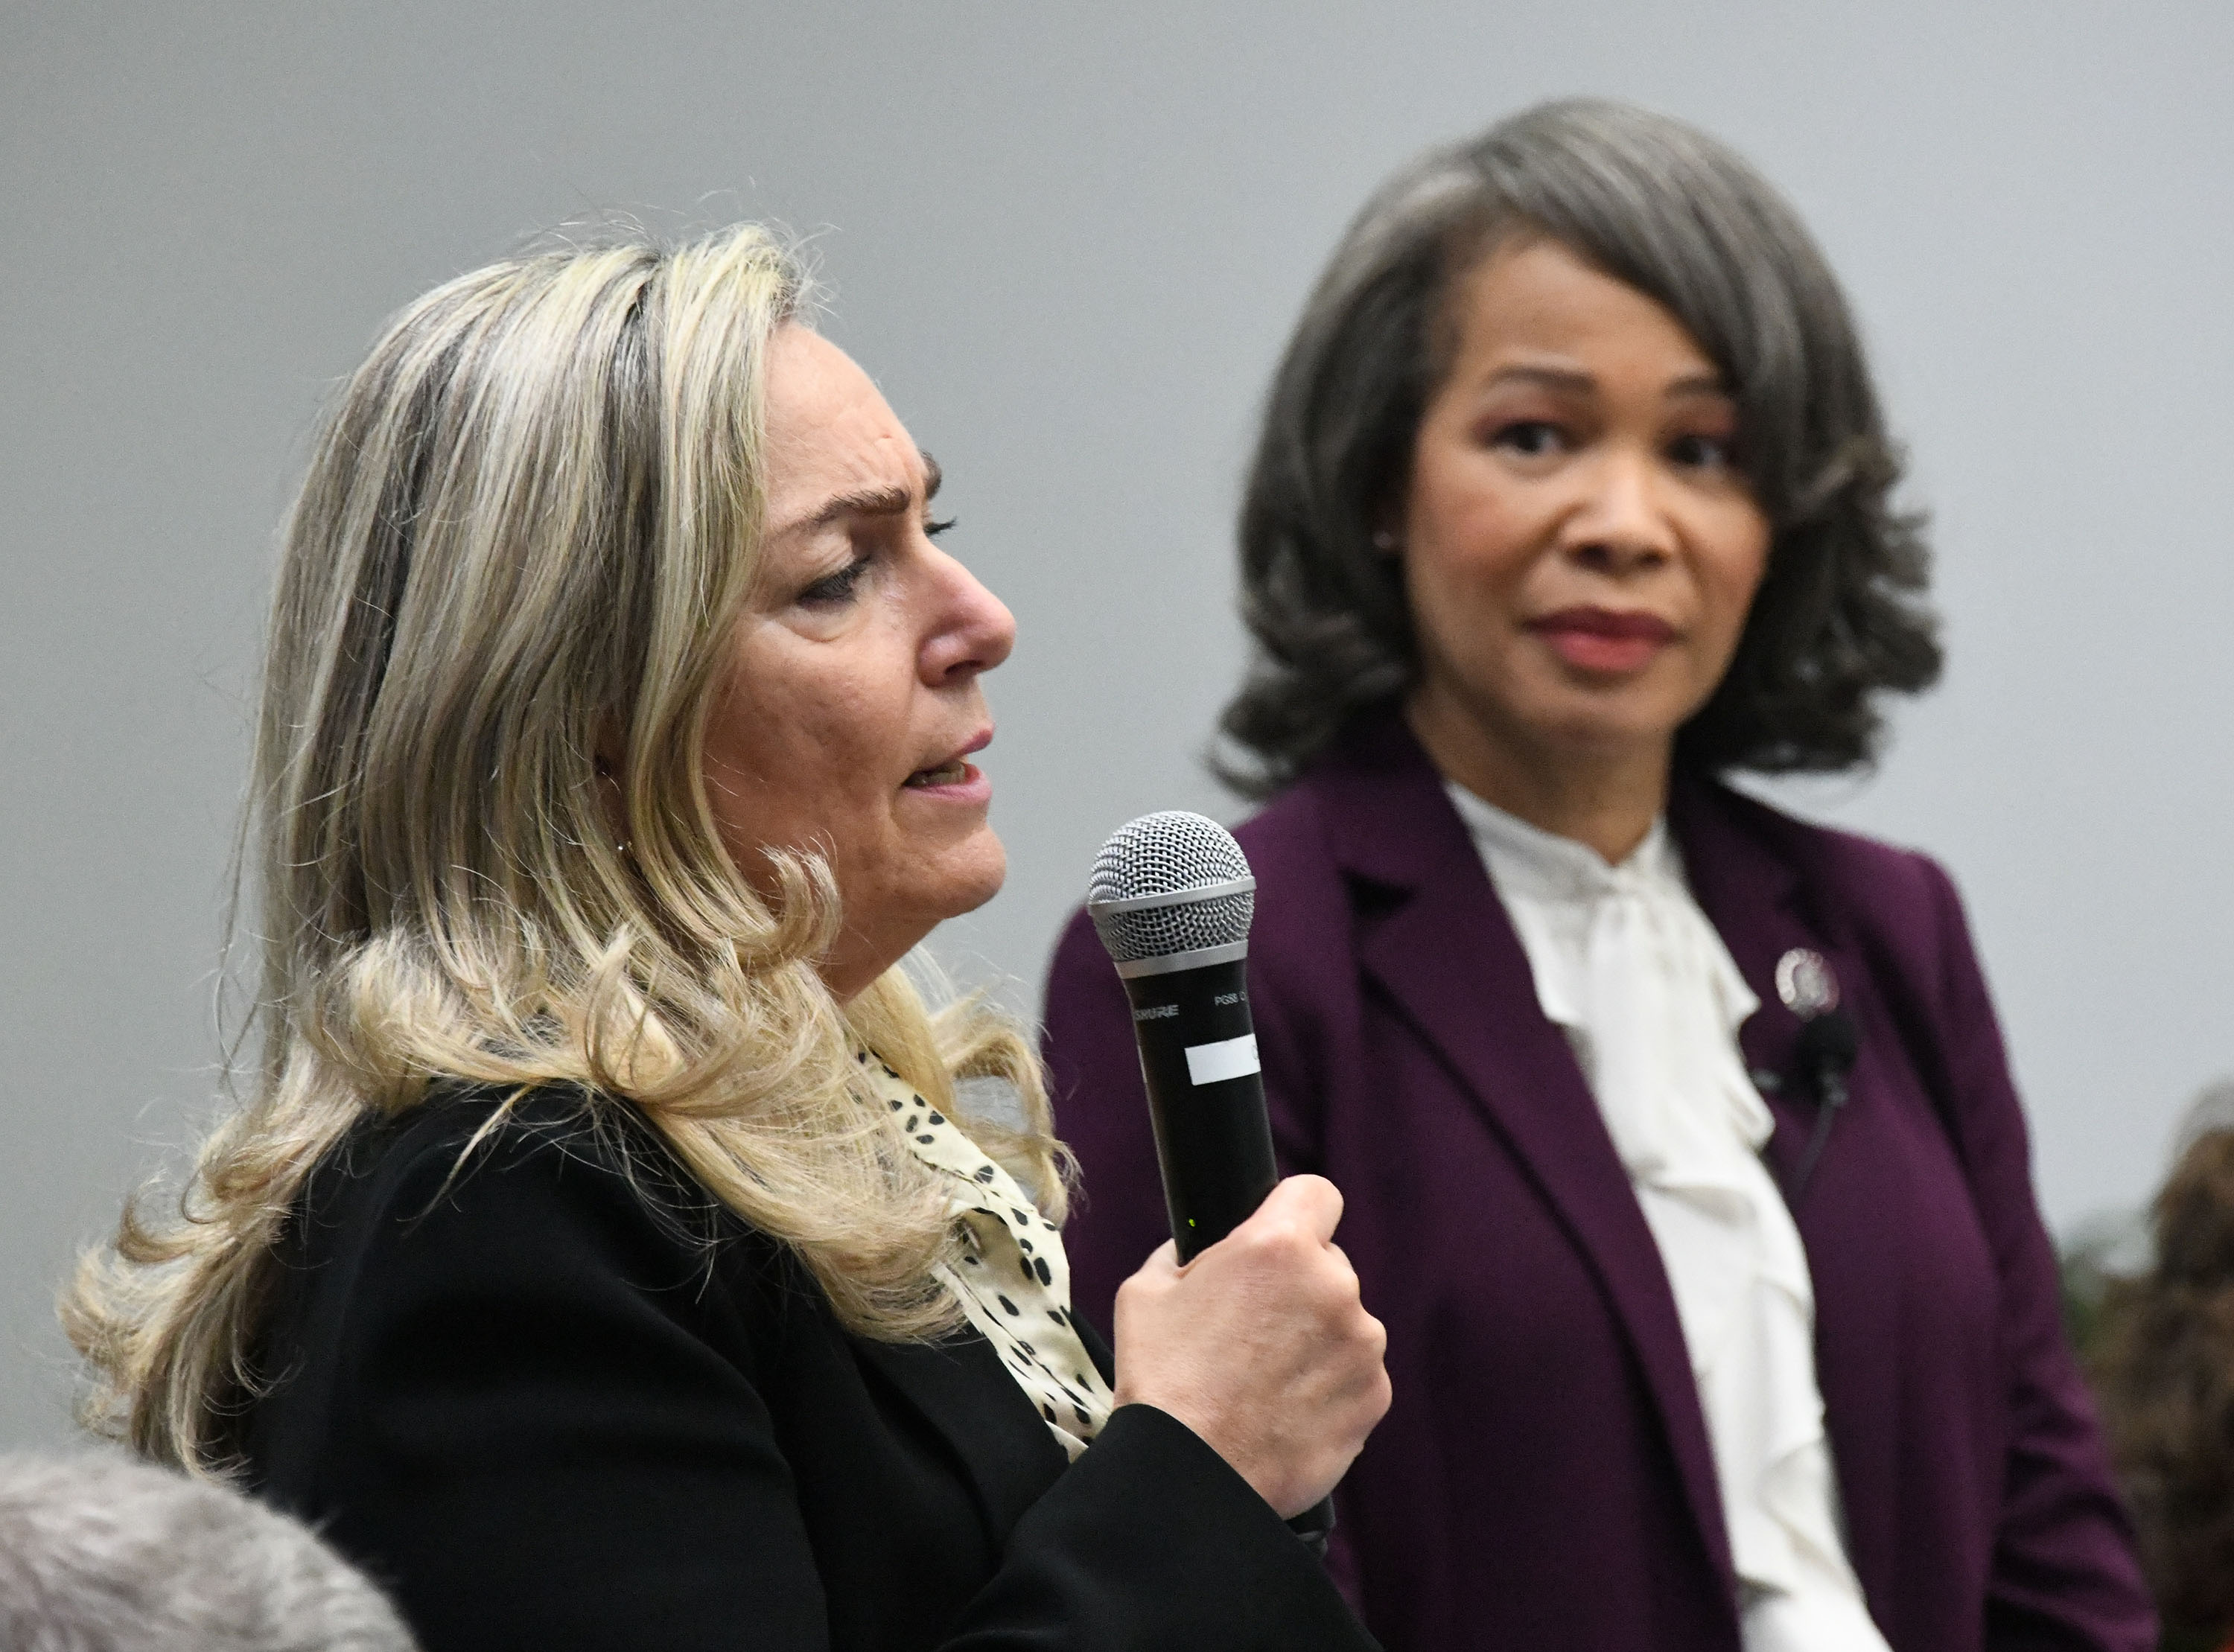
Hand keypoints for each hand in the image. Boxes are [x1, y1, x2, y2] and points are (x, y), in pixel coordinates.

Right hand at [1109, 1175, 1390, 1518]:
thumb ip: (1184, 1253)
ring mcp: (1361, 1345)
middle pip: (1328, 1264)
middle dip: (1297, 1286)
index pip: (1316, 1193)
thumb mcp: (1146, 1291)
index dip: (1293, 1211)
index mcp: (1277, 1248)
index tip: (1279, 1236)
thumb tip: (1197, 1250)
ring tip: (1264, 1380)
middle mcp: (1333, 1287)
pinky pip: (1355, 1374)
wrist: (1190, 1476)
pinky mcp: (1374, 1396)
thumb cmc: (1162, 1382)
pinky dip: (1329, 1387)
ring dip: (1315, 1339)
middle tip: (1252, 1328)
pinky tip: (1285, 1410)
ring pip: (1343, 1322)